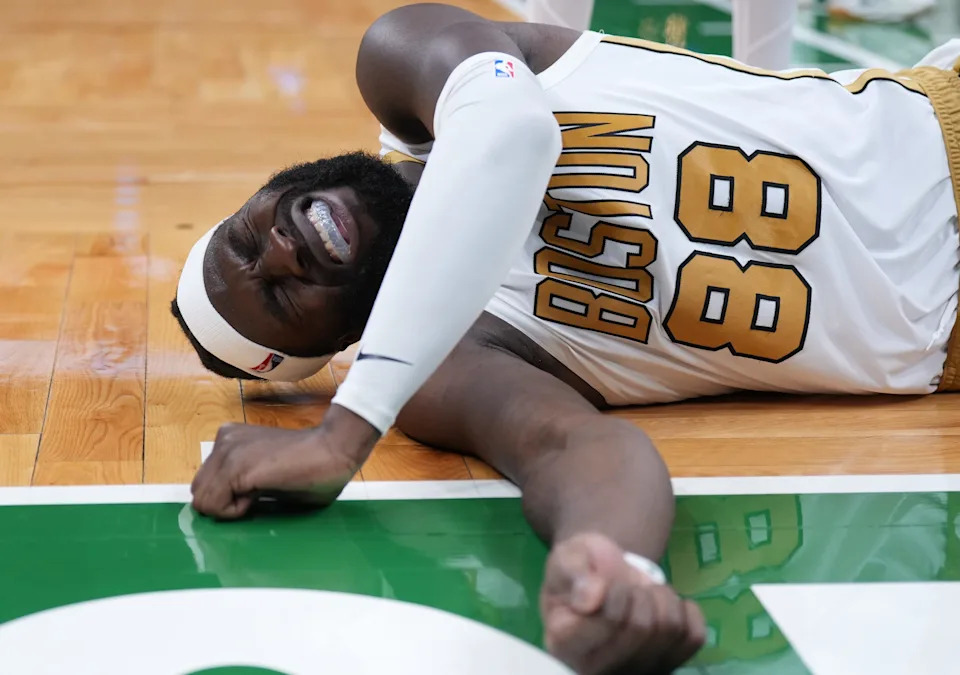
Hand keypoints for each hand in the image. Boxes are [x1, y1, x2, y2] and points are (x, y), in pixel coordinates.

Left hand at [191, 405, 379, 518]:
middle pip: (199, 491)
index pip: (207, 482)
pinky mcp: (235, 467)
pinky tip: (259, 498)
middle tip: (257, 498)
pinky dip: (234, 512)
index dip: (229, 498)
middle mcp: (224, 440)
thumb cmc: (312, 468)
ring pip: (202, 501)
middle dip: (224, 503)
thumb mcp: (266, 473)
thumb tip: (225, 506)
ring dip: (230, 508)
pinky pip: (213, 505)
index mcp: (231, 439)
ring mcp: (227, 451)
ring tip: (261, 495)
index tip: (256, 494)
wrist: (334, 450)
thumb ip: (242, 482)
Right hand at [541, 533, 704, 674]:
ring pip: (670, 630)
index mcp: (566, 642)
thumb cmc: (580, 570)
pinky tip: (662, 607)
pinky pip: (693, 637)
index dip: (616, 591)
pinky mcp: (666, 667)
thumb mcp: (567, 558)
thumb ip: (574, 572)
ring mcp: (635, 671)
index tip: (604, 583)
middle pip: (642, 627)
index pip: (610, 619)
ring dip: (661, 597)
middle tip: (627, 587)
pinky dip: (685, 610)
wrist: (600, 579)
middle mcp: (597, 668)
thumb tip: (592, 596)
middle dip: (640, 592)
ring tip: (642, 594)